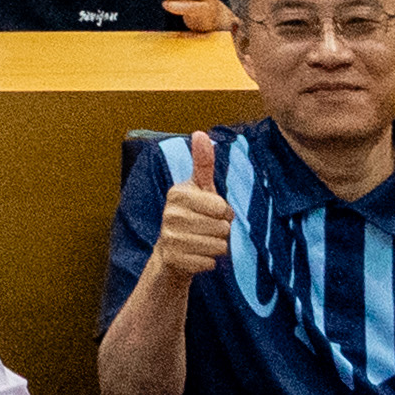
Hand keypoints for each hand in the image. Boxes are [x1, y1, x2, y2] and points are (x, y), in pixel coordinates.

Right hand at [148, 129, 235, 280]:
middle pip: (222, 228)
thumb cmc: (193, 215)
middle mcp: (170, 214)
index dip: (224, 212)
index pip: (220, 206)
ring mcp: (170, 237)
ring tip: (202, 242)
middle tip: (207, 229)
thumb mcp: (199, 188)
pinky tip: (197, 256)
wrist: (172, 252)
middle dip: (222, 231)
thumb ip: (203, 162)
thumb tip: (200, 132)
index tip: (213, 212)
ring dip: (217, 247)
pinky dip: (209, 262)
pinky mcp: (174, 259)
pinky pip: (209, 262)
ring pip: (218, 246)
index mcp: (178, 193)